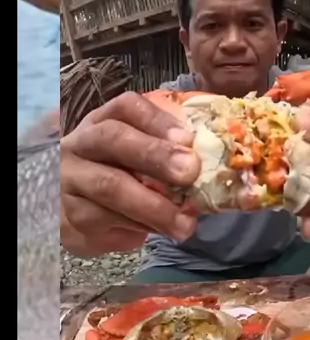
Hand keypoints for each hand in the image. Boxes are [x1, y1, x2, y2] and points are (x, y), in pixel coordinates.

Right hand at [61, 92, 199, 256]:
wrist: (78, 217)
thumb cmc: (118, 179)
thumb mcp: (138, 161)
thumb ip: (167, 156)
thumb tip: (212, 167)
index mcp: (102, 122)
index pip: (125, 107)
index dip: (157, 119)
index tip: (188, 138)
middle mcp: (80, 143)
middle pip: (112, 138)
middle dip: (155, 154)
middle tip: (190, 172)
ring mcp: (69, 178)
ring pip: (110, 185)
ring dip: (153, 206)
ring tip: (184, 224)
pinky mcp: (68, 213)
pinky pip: (104, 218)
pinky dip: (138, 226)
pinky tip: (159, 232)